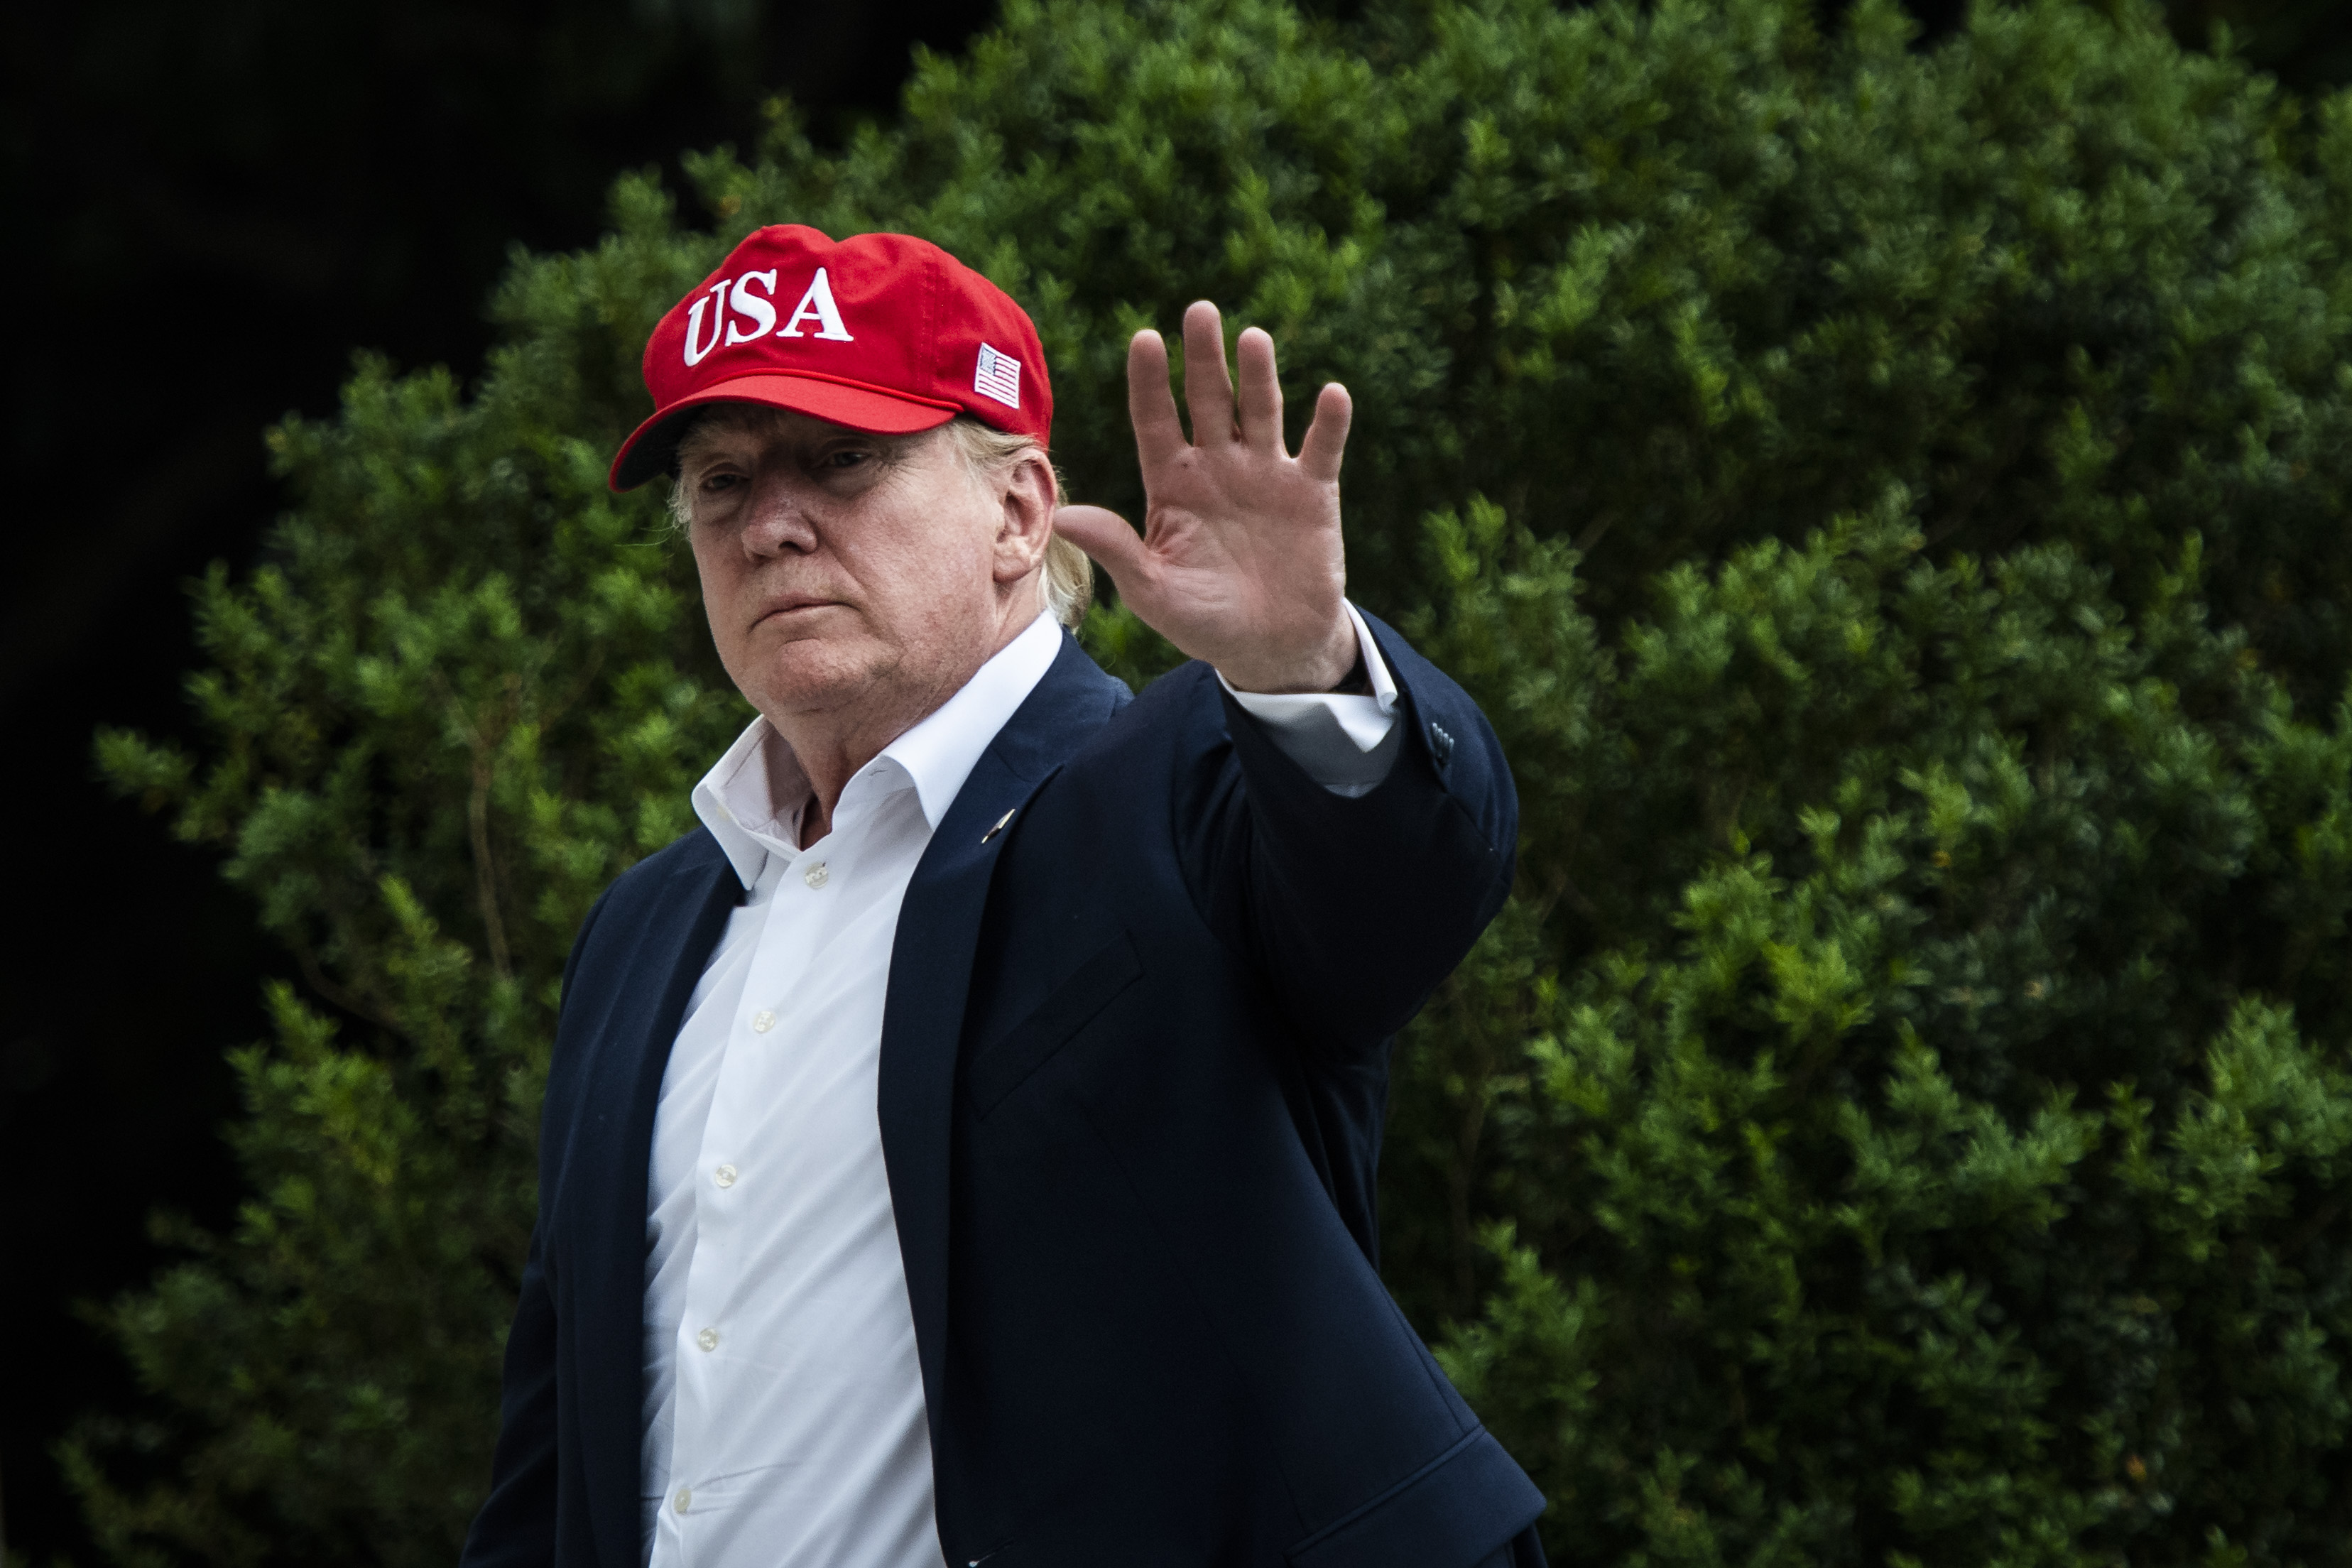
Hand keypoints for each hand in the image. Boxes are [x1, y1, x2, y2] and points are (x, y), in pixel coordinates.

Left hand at [1054, 301, 1356, 692]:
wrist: (1271, 648)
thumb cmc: (1203, 621)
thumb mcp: (1152, 592)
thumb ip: (1116, 550)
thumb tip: (1063, 516)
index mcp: (1173, 483)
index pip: (1155, 420)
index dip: (1151, 382)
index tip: (1145, 339)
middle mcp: (1218, 466)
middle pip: (1209, 400)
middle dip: (1205, 358)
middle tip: (1200, 312)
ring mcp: (1267, 474)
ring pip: (1262, 411)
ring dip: (1260, 376)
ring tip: (1253, 339)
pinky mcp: (1312, 492)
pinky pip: (1321, 449)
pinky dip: (1329, 423)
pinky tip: (1331, 395)